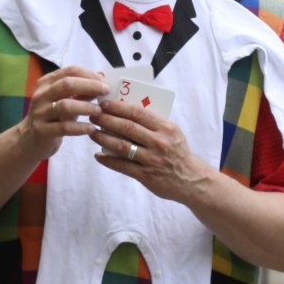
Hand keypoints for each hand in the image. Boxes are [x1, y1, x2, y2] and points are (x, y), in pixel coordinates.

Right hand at [17, 66, 108, 159]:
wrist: (30, 140)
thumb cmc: (52, 118)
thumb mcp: (65, 101)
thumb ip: (80, 91)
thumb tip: (102, 80)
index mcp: (47, 83)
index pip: (70, 71)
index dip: (89, 74)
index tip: (104, 82)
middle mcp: (41, 95)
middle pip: (67, 84)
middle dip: (90, 86)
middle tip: (106, 92)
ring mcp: (40, 113)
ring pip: (65, 105)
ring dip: (86, 107)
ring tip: (99, 111)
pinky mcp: (41, 130)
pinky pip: (64, 127)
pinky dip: (80, 127)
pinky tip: (91, 129)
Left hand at [90, 98, 212, 203]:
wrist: (190, 179)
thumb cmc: (177, 152)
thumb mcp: (172, 133)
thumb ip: (153, 124)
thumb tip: (125, 112)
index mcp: (166, 128)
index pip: (138, 113)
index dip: (119, 107)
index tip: (104, 104)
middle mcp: (159, 142)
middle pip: (127, 128)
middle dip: (107, 120)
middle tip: (93, 116)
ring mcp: (152, 160)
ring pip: (122, 146)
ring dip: (103, 138)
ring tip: (92, 132)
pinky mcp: (146, 176)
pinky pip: (122, 166)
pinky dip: (108, 160)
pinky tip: (98, 155)